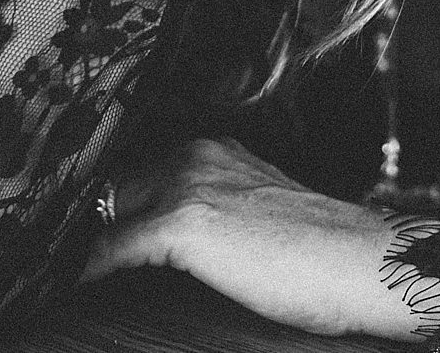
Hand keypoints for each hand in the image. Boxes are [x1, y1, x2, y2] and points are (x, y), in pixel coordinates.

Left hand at [80, 137, 439, 340]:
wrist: (363, 262)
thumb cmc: (326, 252)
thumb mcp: (263, 209)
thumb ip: (222, 208)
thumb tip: (186, 242)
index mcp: (218, 151)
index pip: (143, 172)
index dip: (119, 206)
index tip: (99, 234)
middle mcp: (198, 156)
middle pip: (119, 188)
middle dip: (101, 222)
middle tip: (81, 259)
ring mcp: (187, 186)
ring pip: (111, 212)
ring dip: (94, 243)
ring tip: (76, 275)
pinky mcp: (181, 222)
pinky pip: (112, 247)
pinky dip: (92, 269)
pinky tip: (83, 286)